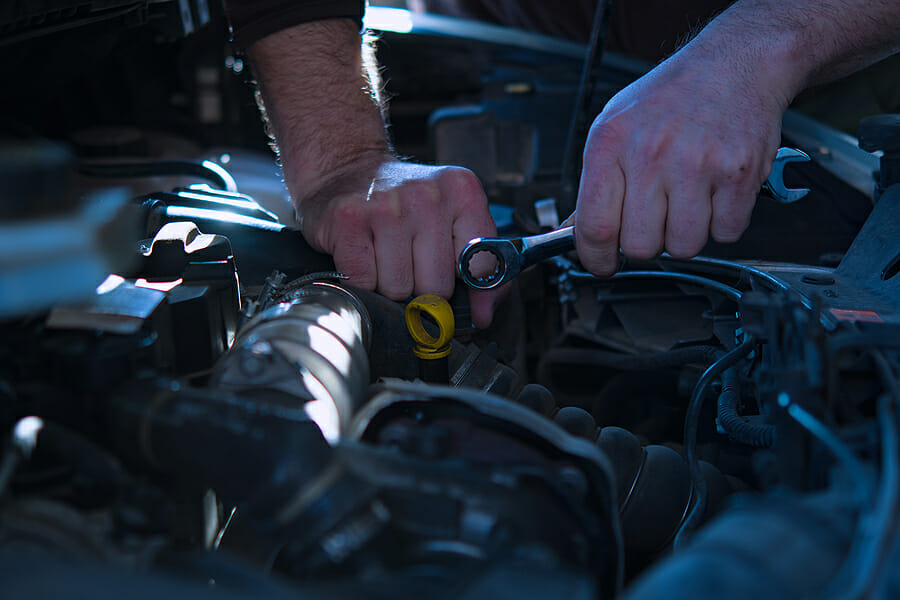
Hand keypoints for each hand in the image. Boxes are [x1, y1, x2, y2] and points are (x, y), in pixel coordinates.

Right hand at [298, 155, 504, 327]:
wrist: (351, 169)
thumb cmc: (406, 204)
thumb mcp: (455, 221)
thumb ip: (480, 265)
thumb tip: (483, 315)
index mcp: (462, 192)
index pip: (480, 267)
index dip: (470, 290)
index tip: (458, 289)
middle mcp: (426, 195)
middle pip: (436, 286)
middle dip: (422, 287)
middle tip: (411, 263)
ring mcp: (385, 205)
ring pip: (397, 289)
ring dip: (389, 284)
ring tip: (386, 257)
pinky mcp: (348, 218)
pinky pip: (363, 281)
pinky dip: (361, 280)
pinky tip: (365, 255)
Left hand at [574, 42, 787, 275]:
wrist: (735, 63)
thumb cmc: (672, 96)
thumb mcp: (615, 127)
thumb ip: (596, 182)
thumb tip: (575, 231)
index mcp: (612, 143)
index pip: (594, 227)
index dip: (596, 258)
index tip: (602, 264)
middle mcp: (652, 154)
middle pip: (640, 246)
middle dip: (647, 242)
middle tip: (655, 217)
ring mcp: (698, 165)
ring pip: (683, 246)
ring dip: (686, 234)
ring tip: (687, 199)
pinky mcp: (739, 174)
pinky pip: (726, 234)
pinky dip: (722, 223)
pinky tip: (715, 192)